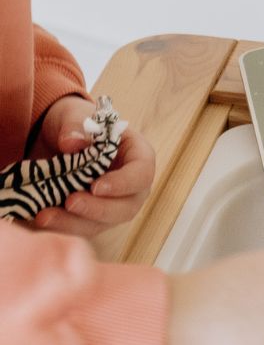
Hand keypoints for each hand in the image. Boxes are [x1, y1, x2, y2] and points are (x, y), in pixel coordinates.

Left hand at [30, 94, 154, 236]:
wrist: (58, 140)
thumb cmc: (77, 124)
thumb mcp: (75, 115)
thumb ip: (76, 126)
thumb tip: (71, 143)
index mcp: (137, 155)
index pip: (142, 173)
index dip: (124, 183)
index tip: (96, 186)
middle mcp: (131, 184)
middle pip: (127, 206)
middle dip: (98, 209)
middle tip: (70, 202)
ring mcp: (113, 203)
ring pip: (103, 223)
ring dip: (74, 223)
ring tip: (44, 216)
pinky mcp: (92, 217)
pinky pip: (81, 228)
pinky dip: (61, 227)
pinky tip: (40, 218)